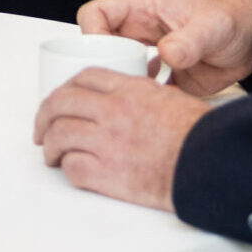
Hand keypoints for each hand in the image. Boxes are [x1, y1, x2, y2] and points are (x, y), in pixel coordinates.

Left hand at [34, 70, 208, 211]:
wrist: (209, 166)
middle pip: (60, 103)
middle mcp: (113, 111)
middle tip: (42, 129)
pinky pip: (73, 168)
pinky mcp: (107, 174)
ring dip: (50, 146)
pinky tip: (71, 170)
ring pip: (59, 135)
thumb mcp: (170, 98)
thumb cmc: (199, 136)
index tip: (61, 99)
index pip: (84, 77)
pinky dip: (67, 169)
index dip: (65, 87)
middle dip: (44, 116)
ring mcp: (107, 142)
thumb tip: (129, 95)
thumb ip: (142, 93)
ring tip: (52, 155)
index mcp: (129, 89)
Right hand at [79, 0, 251, 97]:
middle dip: (99, 66)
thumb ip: (189, 40)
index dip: (92, 33)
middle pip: (98, 46)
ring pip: (114, 70)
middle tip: (116, 85)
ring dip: (118, 85)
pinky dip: (138, 100)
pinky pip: (137, 90)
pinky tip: (150, 109)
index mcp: (142, 10)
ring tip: (130, 100)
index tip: (104, 54)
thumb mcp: (212, 27)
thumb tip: (166, 54)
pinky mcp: (160, 79)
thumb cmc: (231, 22)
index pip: (96, 13)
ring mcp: (147, 57)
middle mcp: (138, 33)